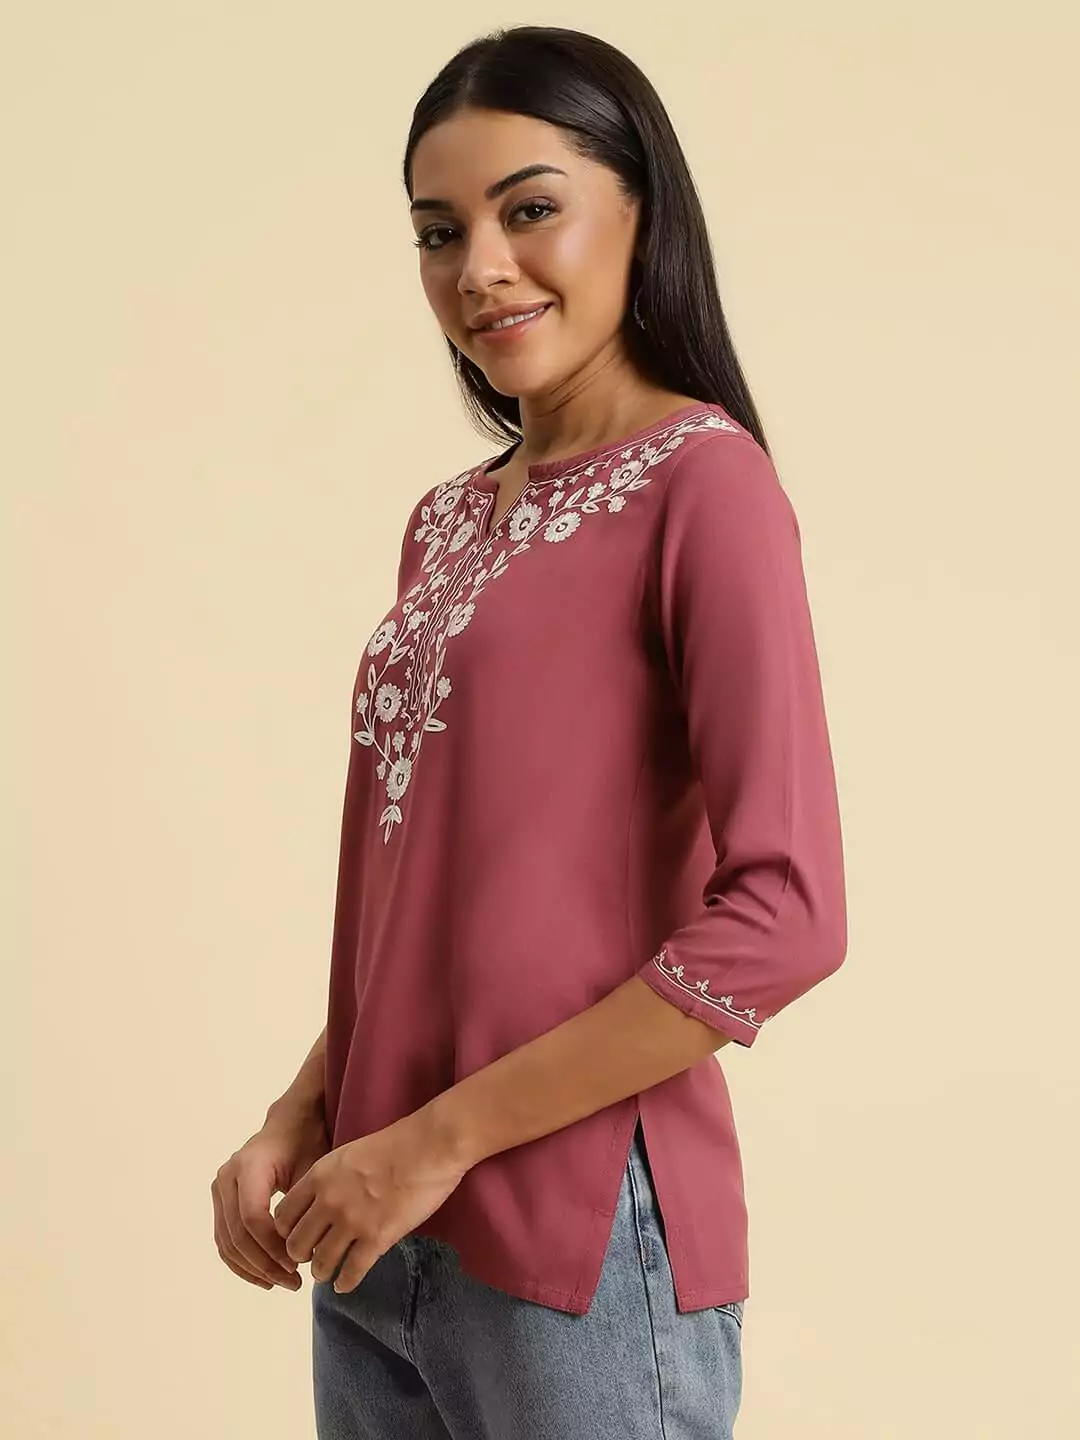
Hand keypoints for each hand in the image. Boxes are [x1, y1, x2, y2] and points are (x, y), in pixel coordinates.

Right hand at [211, 1104, 330, 1290]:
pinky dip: (243, 1264)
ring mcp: (220, 1190)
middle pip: (237, 1234)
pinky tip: (266, 1278)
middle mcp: (227, 1178)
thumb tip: (306, 1249)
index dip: (272, 1247)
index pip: (253, 1217)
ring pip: (228, 1242)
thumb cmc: (306, 1142)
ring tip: (284, 1282)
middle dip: (265, 1263)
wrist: (290, 1125)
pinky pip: (225, 1241)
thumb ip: (305, 1205)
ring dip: (254, 1269)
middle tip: (293, 1281)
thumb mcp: (312, 1168)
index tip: (297, 1264)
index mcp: (249, 1165)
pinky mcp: (221, 1203)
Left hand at [270, 1108, 468, 1293]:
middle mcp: (329, 1202)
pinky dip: (345, 1283)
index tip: (299, 1234)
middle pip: (296, 1245)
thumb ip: (328, 1178)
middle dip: (301, 1255)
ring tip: (328, 1272)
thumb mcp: (348, 1152)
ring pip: (320, 1264)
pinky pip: (351, 1273)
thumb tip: (319, 1200)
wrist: (429, 1146)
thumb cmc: (395, 1144)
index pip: (283, 1216)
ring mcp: (352, 1222)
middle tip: (312, 1256)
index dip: (287, 1231)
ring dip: (322, 1272)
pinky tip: (346, 1283)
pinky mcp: (377, 1239)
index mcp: (319, 1176)